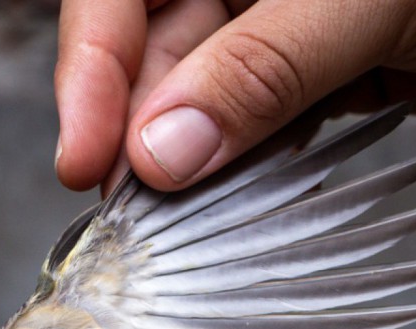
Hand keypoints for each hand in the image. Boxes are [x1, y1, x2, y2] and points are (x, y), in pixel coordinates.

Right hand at [54, 0, 415, 191]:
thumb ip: (264, 68)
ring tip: (176, 219)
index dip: (94, 67)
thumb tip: (164, 148)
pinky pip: (261, 122)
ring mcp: (289, 21)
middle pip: (158, 49)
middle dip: (139, 128)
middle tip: (132, 212)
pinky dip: (244, 164)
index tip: (86, 154)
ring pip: (204, 95)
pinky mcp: (329, 69)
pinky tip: (234, 199)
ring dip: (189, 158)